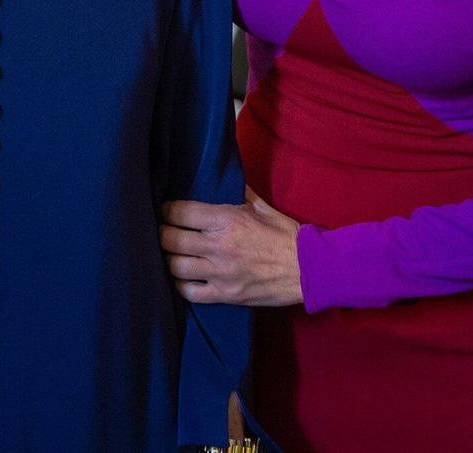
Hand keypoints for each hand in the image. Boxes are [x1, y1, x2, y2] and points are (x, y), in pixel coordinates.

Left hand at [160, 190, 302, 306]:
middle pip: (170, 239)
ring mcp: (221, 273)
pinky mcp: (225, 295)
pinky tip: (184, 277)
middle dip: (164, 233)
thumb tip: (225, 177)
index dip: (168, 210)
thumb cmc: (286, 236)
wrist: (308, 269)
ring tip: (175, 254)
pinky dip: (181, 285)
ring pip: (175, 266)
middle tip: (166, 231)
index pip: (180, 212)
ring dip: (170, 259)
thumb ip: (239, 193)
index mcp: (227, 219)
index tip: (168, 211)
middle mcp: (219, 245)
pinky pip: (189, 292)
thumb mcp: (262, 207)